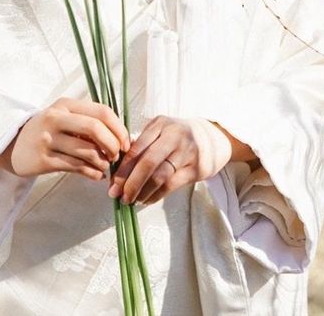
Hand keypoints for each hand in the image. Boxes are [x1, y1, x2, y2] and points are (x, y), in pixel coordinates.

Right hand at [0, 97, 129, 180]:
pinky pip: (77, 167)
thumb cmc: (47, 131)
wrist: (13, 145)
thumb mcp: (63, 118)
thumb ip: (88, 122)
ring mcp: (49, 139)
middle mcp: (56, 118)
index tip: (125, 142)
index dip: (119, 128)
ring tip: (105, 166)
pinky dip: (92, 173)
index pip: (101, 111)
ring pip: (88, 151)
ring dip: (103, 162)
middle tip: (117, 156)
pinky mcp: (44, 160)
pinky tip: (96, 174)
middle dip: (113, 144)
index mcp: (65, 104)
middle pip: (95, 128)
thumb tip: (121, 137)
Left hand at [108, 116, 232, 204]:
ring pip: (159, 176)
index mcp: (160, 124)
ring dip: (142, 191)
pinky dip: (155, 195)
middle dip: (130, 182)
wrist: (211, 138)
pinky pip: (171, 186)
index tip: (112, 183)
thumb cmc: (177, 136)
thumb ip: (142, 144)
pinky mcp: (196, 169)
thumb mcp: (160, 131)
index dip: (123, 168)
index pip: (137, 148)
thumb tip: (117, 168)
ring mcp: (187, 152)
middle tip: (118, 196)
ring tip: (131, 200)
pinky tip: (146, 200)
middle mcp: (174, 136)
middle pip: (147, 163)